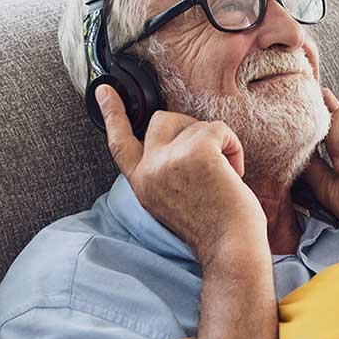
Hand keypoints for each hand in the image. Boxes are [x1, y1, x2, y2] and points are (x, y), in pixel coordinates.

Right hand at [95, 84, 265, 266]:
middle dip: (188, 127)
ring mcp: (170, 160)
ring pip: (195, 124)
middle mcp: (149, 170)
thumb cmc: (214, 227)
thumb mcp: (173, 198)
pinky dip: (233, 146)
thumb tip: (178, 140)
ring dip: (217, 144)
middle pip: (162, 121)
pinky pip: (218, 128)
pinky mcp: (197, 153)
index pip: (119, 142)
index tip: (103, 90)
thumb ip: (164, 169)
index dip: (112, 113)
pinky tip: (234, 171)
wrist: (230, 248)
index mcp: (142, 183)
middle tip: (210, 156)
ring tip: (224, 176)